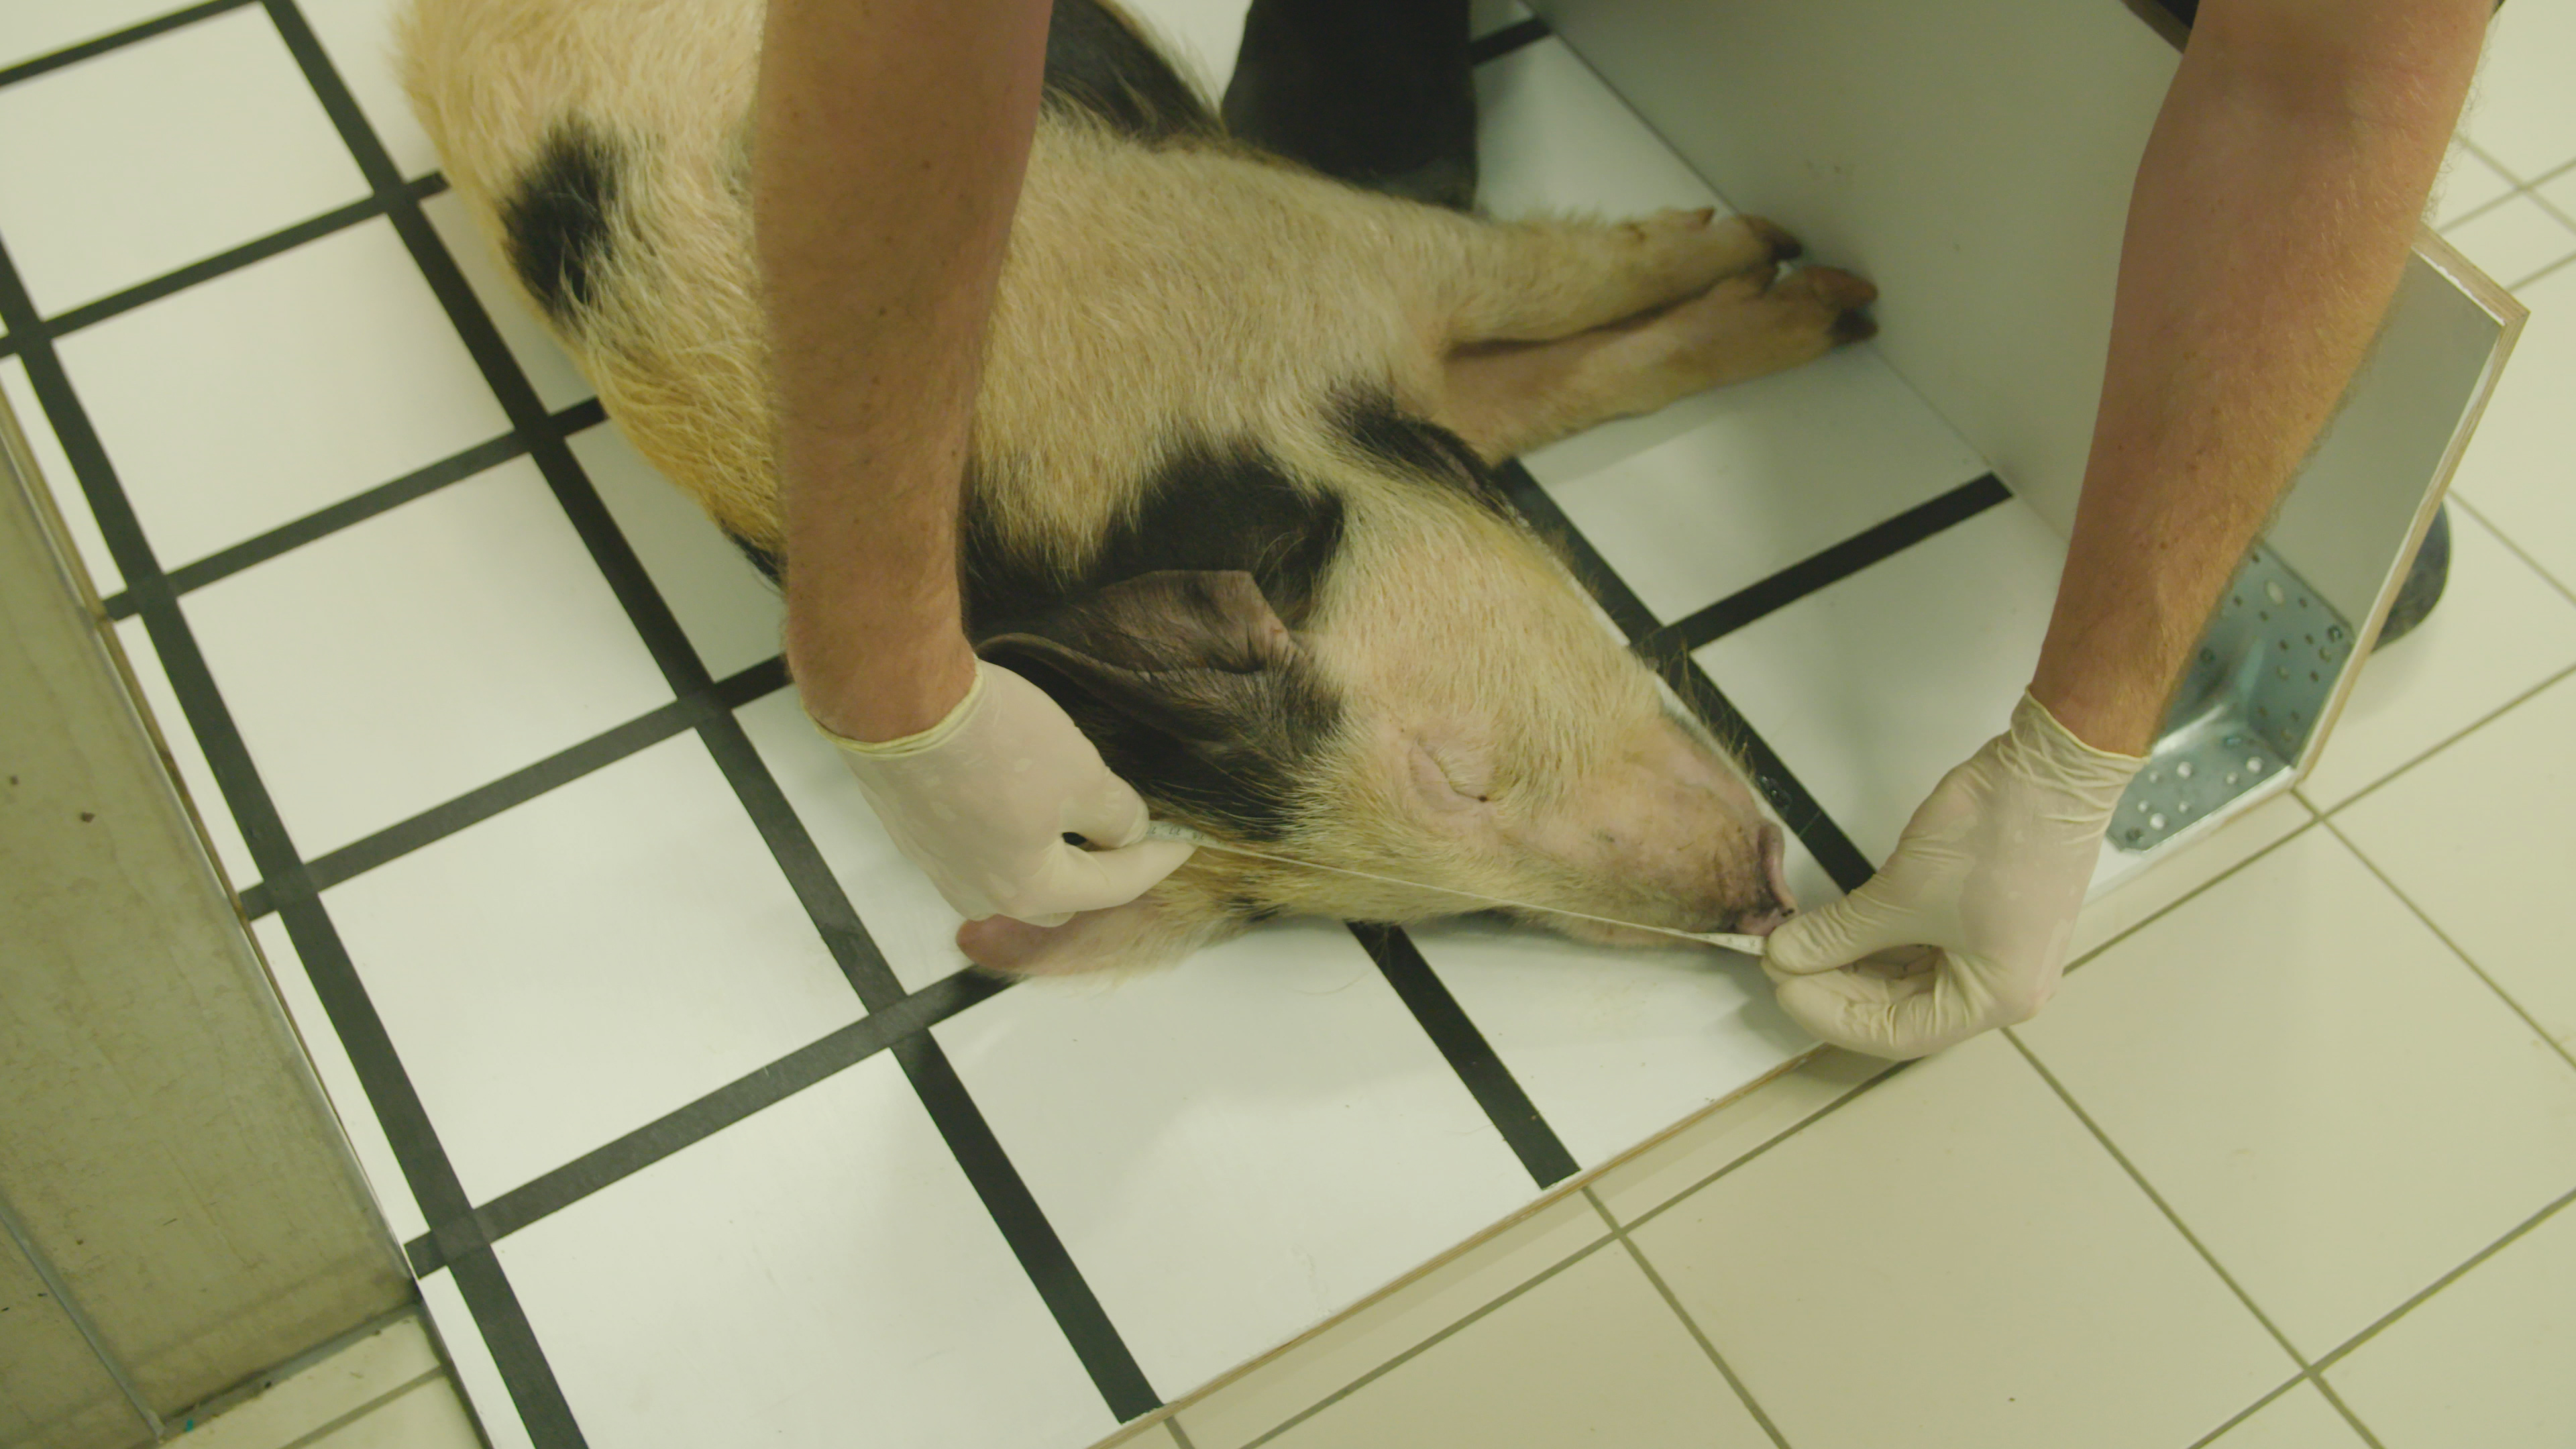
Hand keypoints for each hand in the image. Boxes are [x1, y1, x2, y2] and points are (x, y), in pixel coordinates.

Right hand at [817, 660, 1194, 925]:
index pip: (1114, 887)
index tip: (1182, 844)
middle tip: (1126, 838)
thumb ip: (1114, 815)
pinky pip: (973, 848)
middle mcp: (980, 893)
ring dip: (1046, 857)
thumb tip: (1126, 830)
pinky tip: (1014, 801)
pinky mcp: (913, 833)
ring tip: (1071, 823)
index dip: (1156, 861)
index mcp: (1030, 891)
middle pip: (1060, 898)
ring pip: (1011, 876)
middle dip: (1098, 873)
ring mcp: (939, 866)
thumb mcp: (1082, 775)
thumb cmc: (991, 743)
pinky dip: (1005, 834)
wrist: (897, 704)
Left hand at [1761, 692, 2143, 1058]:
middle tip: (1781, 963)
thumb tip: (1787, 956)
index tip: (1783, 986)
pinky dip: (1876, 939)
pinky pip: (1920, 944)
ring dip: (1853, 963)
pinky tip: (1835, 930)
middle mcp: (2001, 987)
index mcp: (1995, 999)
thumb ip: (1839, 933)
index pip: (1897, 1033)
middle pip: (1901, 1007)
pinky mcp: (1983, 916)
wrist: (2052, 767)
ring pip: (1907, 976)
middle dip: (1836, 986)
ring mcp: (1995, 951)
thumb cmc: (1996, 834)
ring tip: (1800, 945)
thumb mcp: (1903, 892)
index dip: (1830, 1014)